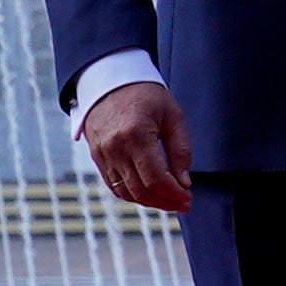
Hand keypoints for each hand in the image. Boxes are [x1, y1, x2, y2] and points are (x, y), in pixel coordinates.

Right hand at [81, 78, 190, 217]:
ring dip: (149, 202)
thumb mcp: (173, 116)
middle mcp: (115, 148)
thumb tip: (184, 182)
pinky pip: (114, 185)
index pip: (155, 178)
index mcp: (135, 135)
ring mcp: (102, 155)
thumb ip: (180, 150)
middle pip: (140, 190)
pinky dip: (132, 194)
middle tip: (183, 204)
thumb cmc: (146, 95)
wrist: (110, 81)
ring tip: (169, 201)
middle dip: (164, 202)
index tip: (188, 200)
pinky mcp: (96, 158)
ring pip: (125, 192)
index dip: (173, 194)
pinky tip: (150, 193)